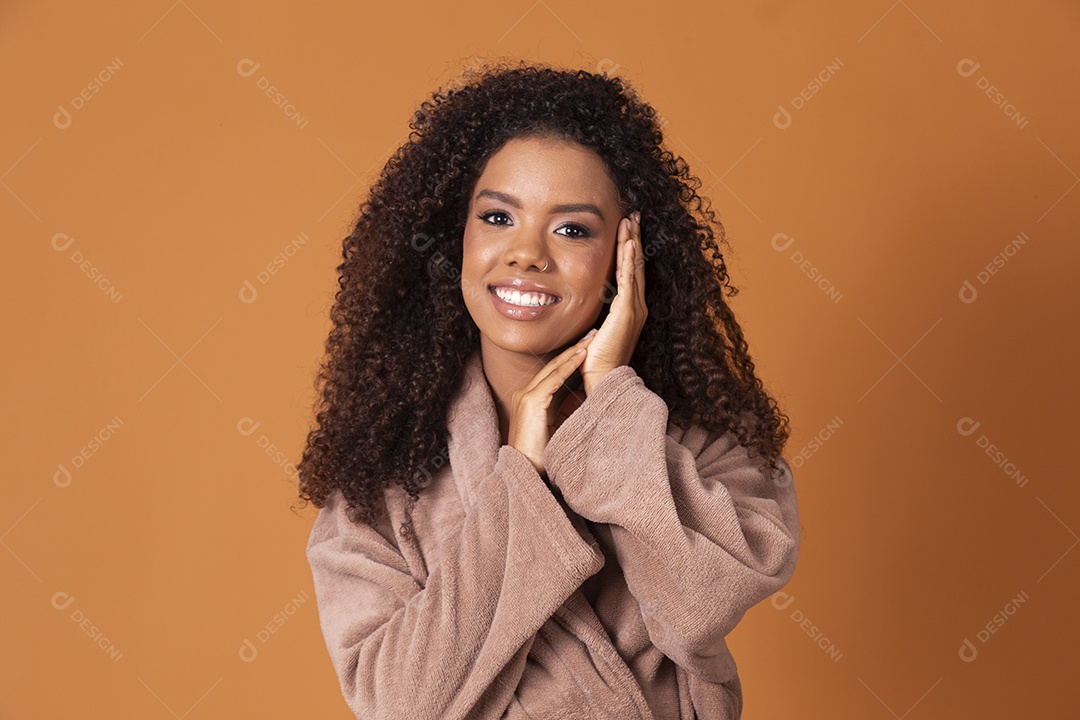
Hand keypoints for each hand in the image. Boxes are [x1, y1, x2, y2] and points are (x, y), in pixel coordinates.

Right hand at [507, 329, 597, 475]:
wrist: (525, 472)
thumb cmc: (542, 455)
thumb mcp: (555, 427)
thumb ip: (564, 410)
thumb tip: (584, 399)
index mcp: (530, 399)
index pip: (553, 372)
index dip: (570, 357)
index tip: (587, 346)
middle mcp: (524, 393)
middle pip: (553, 365)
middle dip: (574, 348)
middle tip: (592, 334)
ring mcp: (526, 396)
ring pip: (554, 368)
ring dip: (573, 352)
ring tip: (590, 340)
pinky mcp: (531, 403)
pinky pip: (553, 380)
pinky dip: (568, 366)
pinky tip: (581, 356)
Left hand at [579, 211, 647, 395]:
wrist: (603, 380)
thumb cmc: (595, 361)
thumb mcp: (593, 331)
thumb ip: (592, 316)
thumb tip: (582, 306)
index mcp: (629, 310)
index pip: (630, 272)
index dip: (629, 250)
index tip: (627, 230)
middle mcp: (637, 306)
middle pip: (636, 264)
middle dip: (634, 238)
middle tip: (633, 215)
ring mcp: (634, 308)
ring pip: (634, 267)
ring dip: (632, 242)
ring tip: (631, 220)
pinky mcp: (628, 312)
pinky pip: (630, 280)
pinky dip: (630, 260)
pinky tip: (629, 243)